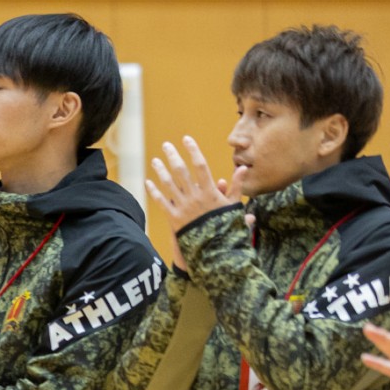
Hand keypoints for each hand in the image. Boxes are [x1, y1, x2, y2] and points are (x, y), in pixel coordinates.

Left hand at [146, 136, 246, 259]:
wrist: (215, 249)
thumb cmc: (226, 227)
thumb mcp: (234, 206)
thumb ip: (236, 186)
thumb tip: (242, 167)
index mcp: (210, 191)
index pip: (200, 165)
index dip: (193, 150)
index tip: (186, 139)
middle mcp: (195, 197)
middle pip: (181, 171)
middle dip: (173, 156)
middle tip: (166, 145)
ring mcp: (183, 207)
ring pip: (169, 185)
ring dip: (161, 171)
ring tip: (155, 160)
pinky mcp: (174, 218)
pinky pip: (161, 202)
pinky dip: (154, 192)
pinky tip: (147, 182)